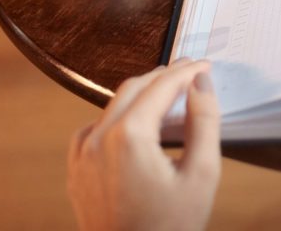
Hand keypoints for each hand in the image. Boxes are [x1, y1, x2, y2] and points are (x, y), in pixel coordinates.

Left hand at [67, 59, 220, 230]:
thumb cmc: (169, 228)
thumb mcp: (202, 174)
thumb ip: (204, 122)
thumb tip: (200, 85)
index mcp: (130, 136)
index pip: (161, 86)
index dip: (186, 72)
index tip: (205, 66)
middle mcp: (98, 139)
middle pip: (133, 88)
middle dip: (163, 76)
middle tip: (190, 73)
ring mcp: (82, 156)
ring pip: (111, 106)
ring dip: (140, 94)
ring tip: (167, 94)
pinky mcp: (76, 172)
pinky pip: (93, 130)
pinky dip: (116, 117)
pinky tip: (134, 125)